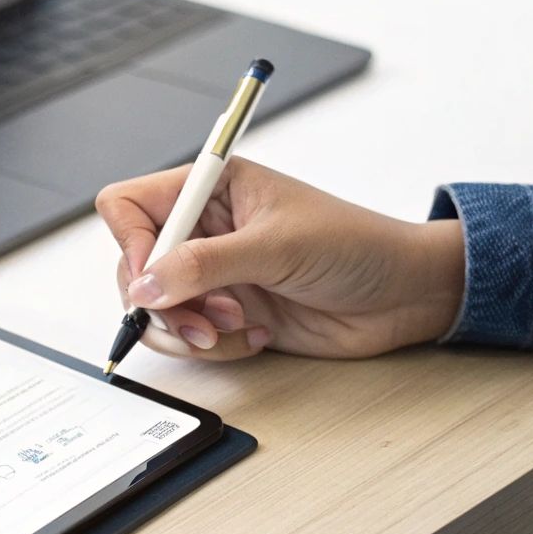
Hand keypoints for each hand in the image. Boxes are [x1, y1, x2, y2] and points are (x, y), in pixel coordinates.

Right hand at [94, 157, 464, 359]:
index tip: (154, 278)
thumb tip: (144, 286)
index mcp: (212, 187)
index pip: (130, 205)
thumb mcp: (277, 247)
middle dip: (162, 300)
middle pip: (135, 265)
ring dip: (188, 329)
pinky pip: (188, 337)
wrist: (402, 295)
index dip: (131, 242)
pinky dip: (213, 347)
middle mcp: (205, 229)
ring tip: (234, 329)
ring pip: (156, 309)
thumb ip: (205, 265)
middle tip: (203, 320)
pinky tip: (257, 336)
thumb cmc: (355, 246)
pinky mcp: (227, 313)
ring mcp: (214, 274)